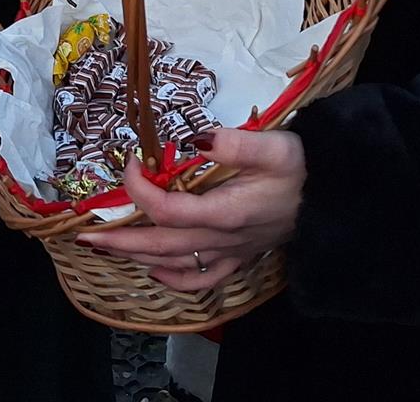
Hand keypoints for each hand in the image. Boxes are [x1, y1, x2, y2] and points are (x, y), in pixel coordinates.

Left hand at [77, 127, 306, 290]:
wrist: (335, 197)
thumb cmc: (304, 167)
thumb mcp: (275, 146)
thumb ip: (235, 142)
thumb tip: (195, 139)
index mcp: (225, 212)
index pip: (167, 208)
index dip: (140, 189)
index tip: (130, 162)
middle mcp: (221, 239)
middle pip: (159, 245)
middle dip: (119, 239)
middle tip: (84, 233)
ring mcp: (229, 253)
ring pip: (174, 264)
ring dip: (136, 257)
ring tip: (107, 248)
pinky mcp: (239, 258)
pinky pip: (200, 280)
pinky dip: (172, 279)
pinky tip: (155, 271)